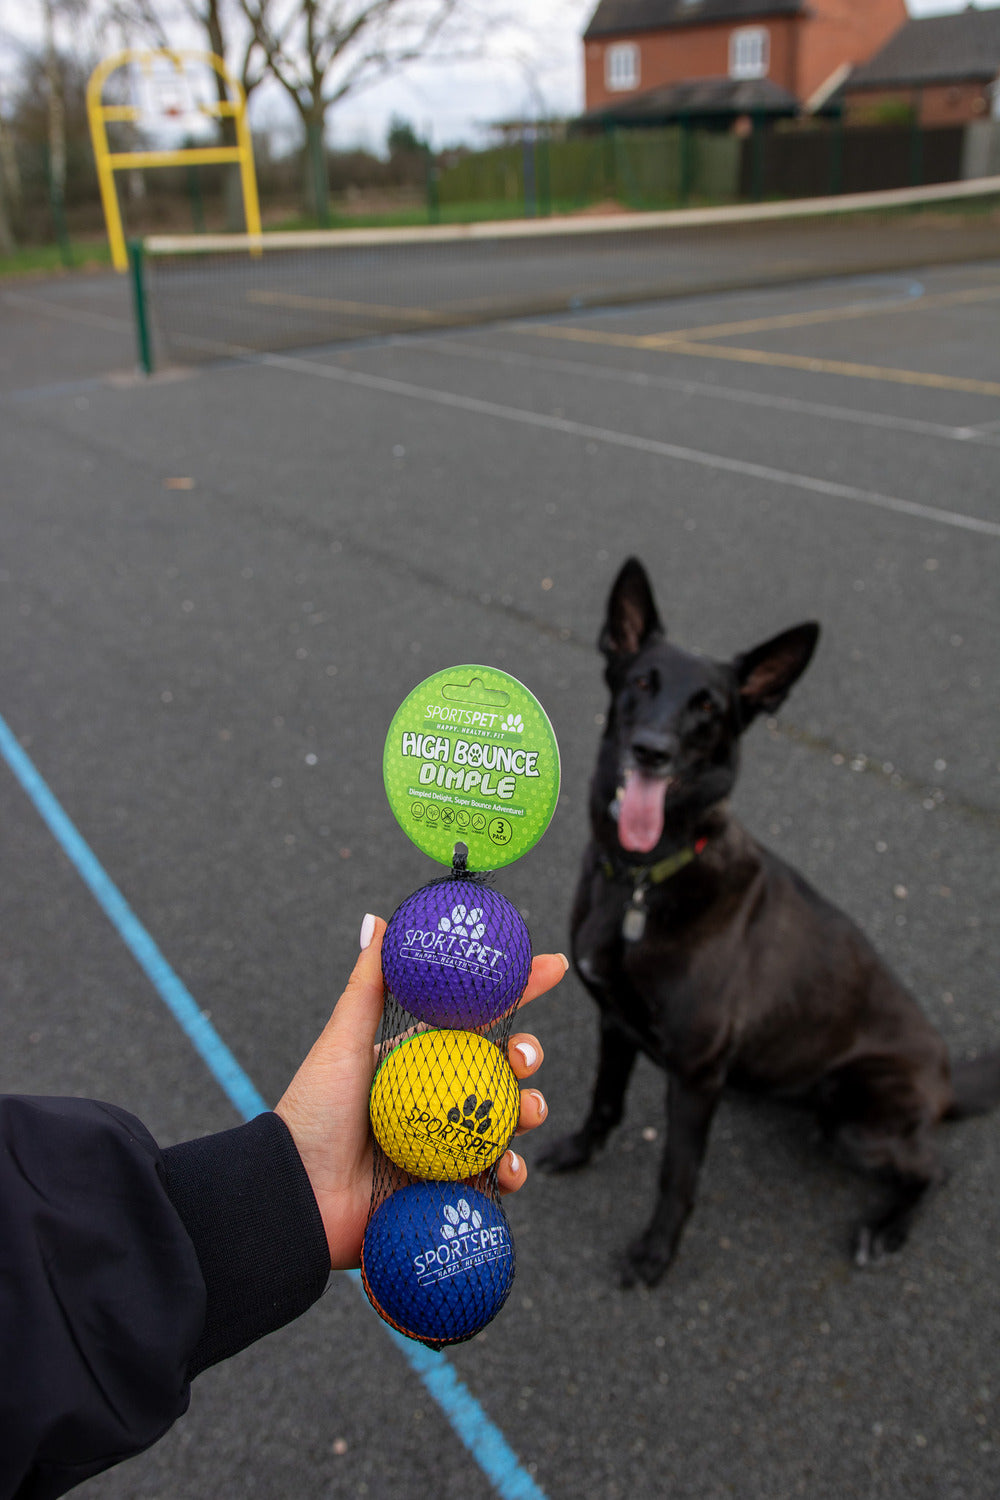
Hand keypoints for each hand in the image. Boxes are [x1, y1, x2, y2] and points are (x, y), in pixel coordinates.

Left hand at [274, 915, 566, 1268]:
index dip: (516, 991)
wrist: (296, 1195)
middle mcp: (437, 1098)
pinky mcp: (448, 1187)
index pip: (476, 1018)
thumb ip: (368, 985)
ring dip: (530, 1111)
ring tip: (526, 1113)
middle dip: (527, 1056)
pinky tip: (507, 1168)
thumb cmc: (312, 1114)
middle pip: (500, 1070)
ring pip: (508, 1120)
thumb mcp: (341, 1043)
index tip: (552, 967)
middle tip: (522, 1058)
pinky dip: (511, 1172)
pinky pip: (495, 1177)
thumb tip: (379, 921)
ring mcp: (446, 1142)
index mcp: (418, 1058)